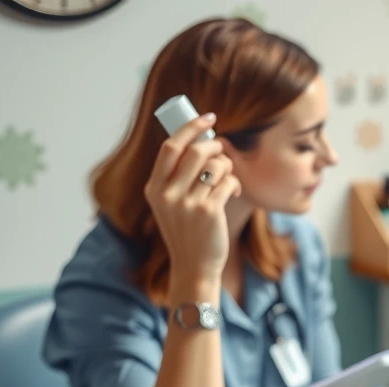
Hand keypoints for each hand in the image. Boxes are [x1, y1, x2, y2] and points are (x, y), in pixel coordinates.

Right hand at [143, 112, 241, 297]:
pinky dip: (234, 184)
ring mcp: (188, 204)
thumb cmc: (187, 231)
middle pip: (196, 152)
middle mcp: (167, 194)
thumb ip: (177, 177)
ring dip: (227, 168)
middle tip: (222, 151)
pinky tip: (234, 192)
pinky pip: (228, 183)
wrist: (194, 267)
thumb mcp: (171, 204)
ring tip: (227, 180)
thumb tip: (202, 142)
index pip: (170, 147)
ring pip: (216, 166)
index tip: (209, 117)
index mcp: (154, 188)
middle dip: (215, 146)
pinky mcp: (209, 212)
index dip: (191, 128)